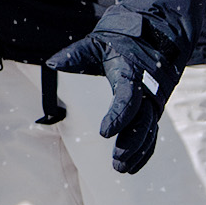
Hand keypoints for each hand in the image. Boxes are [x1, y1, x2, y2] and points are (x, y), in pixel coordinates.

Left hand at [43, 19, 175, 174]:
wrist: (154, 35)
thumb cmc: (120, 40)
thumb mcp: (96, 43)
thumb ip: (75, 55)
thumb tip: (51, 64)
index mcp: (132, 72)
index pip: (128, 97)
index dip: (118, 115)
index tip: (103, 132)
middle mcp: (148, 89)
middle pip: (143, 121)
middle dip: (130, 143)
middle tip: (116, 162)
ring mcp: (154, 101)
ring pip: (150, 131)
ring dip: (138, 152)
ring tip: (122, 169)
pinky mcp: (154, 109)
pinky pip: (153, 133)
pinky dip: (145, 151)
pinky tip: (134, 167)